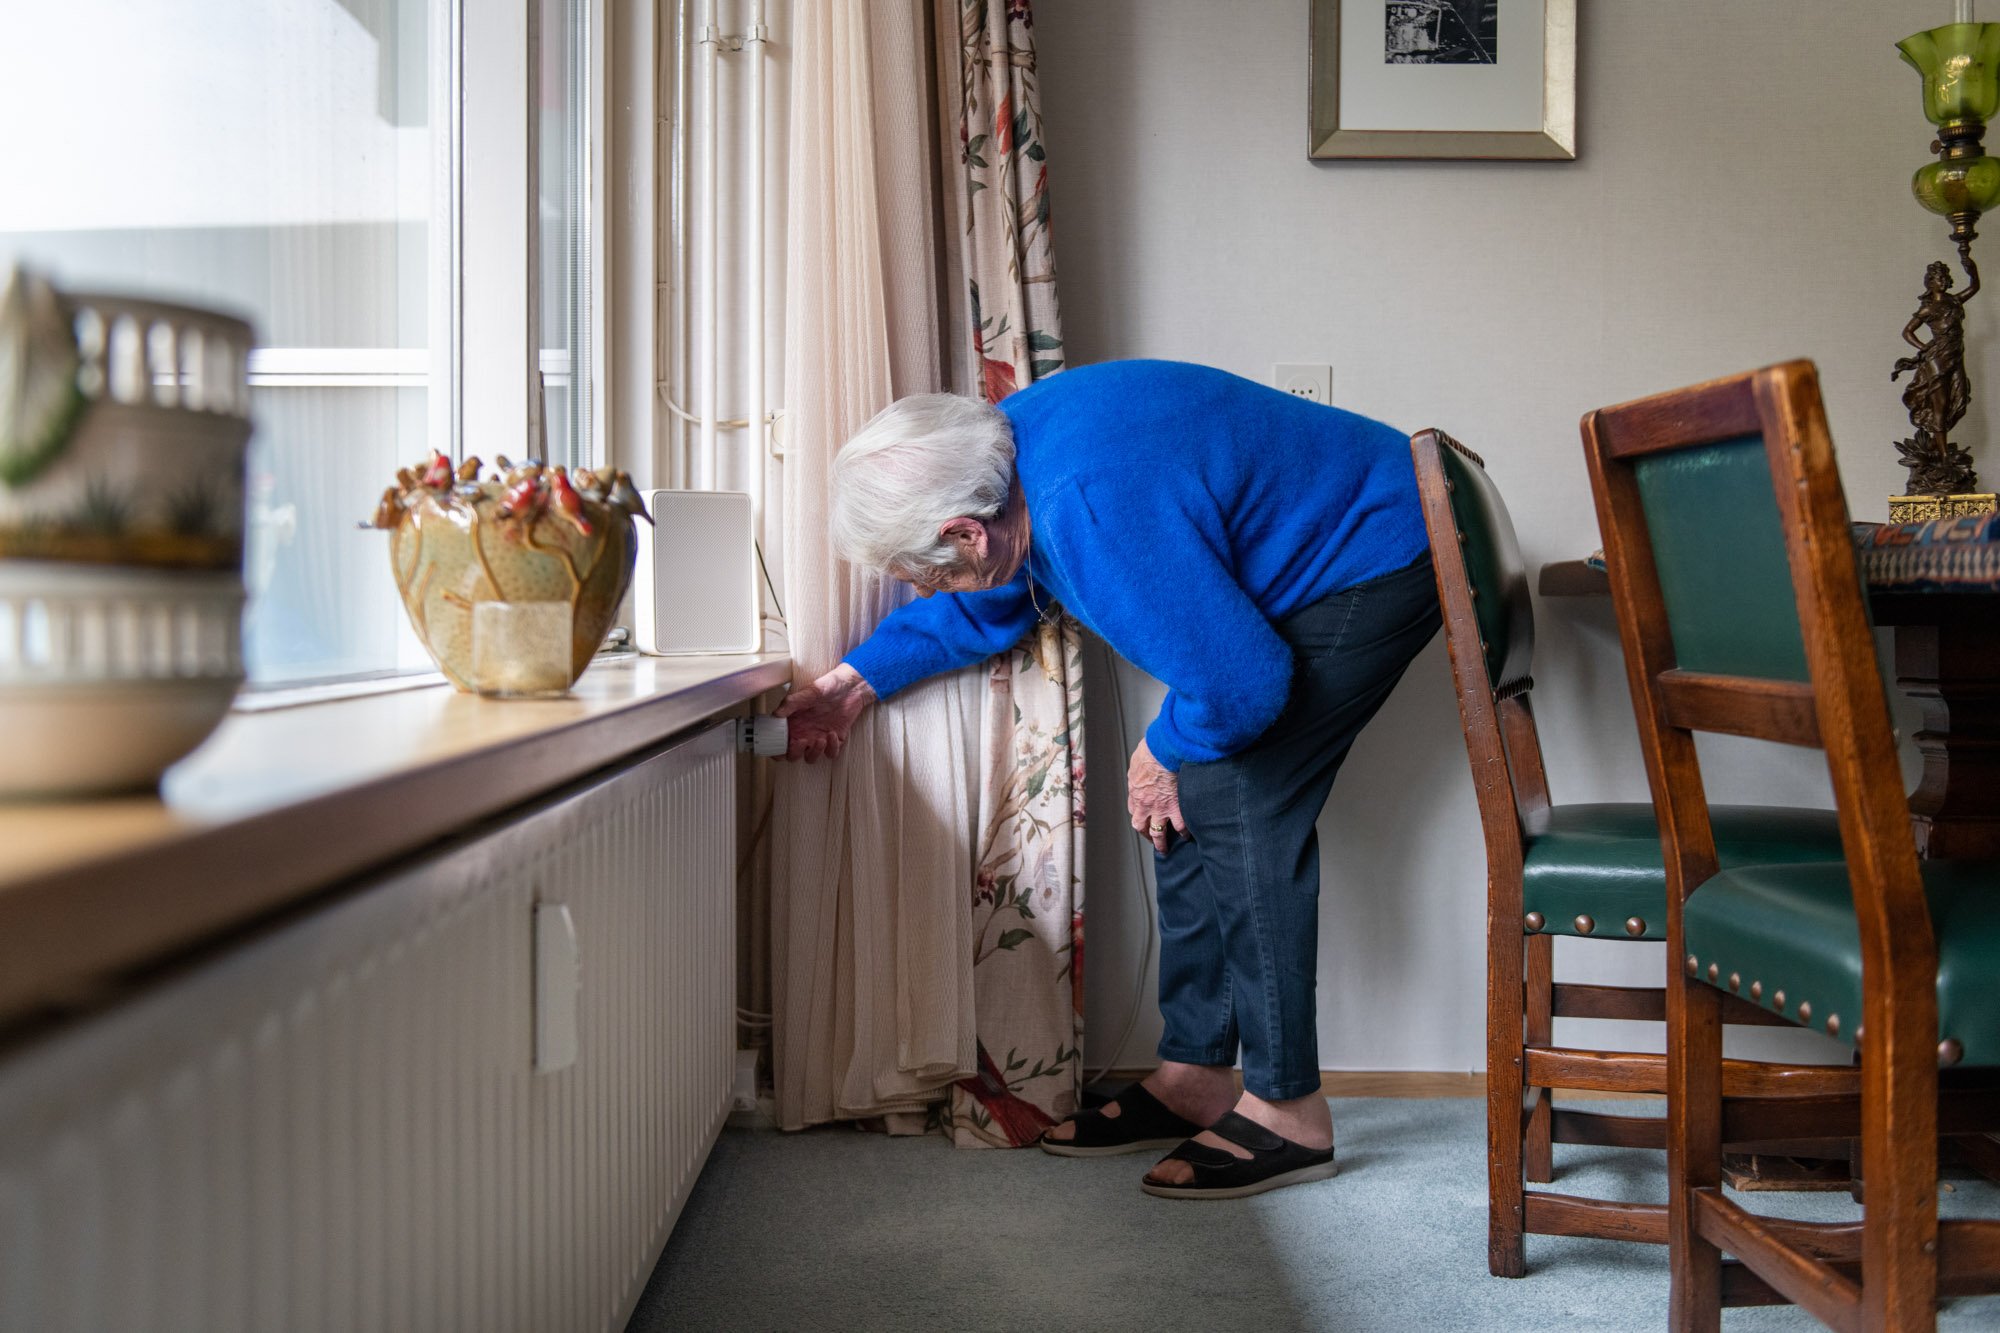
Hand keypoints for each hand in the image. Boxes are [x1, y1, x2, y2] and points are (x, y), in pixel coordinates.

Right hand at [774, 663, 876, 761]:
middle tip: (801, 741)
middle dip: (795, 753)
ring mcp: (818, 738)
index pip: (779, 744)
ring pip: (810, 758)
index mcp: (793, 724)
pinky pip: (831, 753)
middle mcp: (804, 733)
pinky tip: (832, 734)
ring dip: (814, 753)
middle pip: (792, 755)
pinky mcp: (835, 740)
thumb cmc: (827, 687)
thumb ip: (791, 703)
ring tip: (820, 739)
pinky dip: (832, 748)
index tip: (780, 746)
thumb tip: (776, 714)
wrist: (850, 687)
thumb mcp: (808, 692)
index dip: (777, 750)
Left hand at [1126, 738, 1185, 853]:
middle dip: (1145, 834)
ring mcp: (1159, 809)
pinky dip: (1184, 832)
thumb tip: (1142, 768)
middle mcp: (1145, 804)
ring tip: (1164, 849)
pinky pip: (1180, 826)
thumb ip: (1140, 770)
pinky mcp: (1175, 808)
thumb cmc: (1152, 751)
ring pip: (1158, 833)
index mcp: (1136, 791)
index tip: (1143, 819)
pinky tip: (1187, 836)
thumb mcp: (1138, 761)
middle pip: (1141, 826)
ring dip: (1160, 843)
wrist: (1163, 752)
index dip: (1139, 816)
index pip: (1134, 809)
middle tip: (1151, 840)